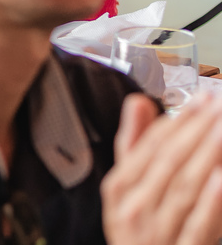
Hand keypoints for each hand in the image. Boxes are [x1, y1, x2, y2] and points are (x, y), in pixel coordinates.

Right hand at [101, 94, 221, 244]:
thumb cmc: (138, 231)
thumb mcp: (127, 189)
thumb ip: (134, 145)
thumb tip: (138, 102)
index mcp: (119, 190)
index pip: (148, 148)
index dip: (175, 121)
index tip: (200, 99)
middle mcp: (133, 210)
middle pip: (167, 164)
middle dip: (195, 131)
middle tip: (217, 105)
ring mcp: (157, 234)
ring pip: (184, 188)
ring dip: (207, 155)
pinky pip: (198, 225)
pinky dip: (211, 202)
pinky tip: (221, 178)